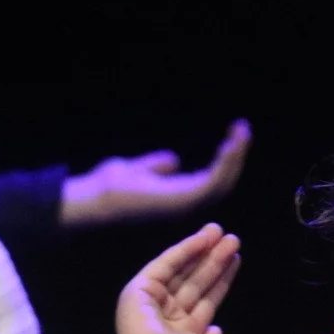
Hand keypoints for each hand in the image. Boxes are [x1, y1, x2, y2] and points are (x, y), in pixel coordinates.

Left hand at [60, 119, 251, 226]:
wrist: (91, 200)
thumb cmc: (105, 188)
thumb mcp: (134, 170)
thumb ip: (154, 166)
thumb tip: (172, 160)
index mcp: (176, 197)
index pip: (211, 180)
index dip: (224, 160)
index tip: (232, 135)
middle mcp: (185, 203)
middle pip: (223, 181)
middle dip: (235, 156)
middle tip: (243, 129)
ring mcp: (185, 204)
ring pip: (222, 182)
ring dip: (235, 156)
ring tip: (241, 132)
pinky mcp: (183, 201)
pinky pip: (213, 182)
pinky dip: (225, 164)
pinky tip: (229, 144)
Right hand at [116, 223, 241, 333]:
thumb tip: (216, 329)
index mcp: (182, 333)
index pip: (205, 300)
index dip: (221, 280)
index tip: (236, 259)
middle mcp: (166, 317)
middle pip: (195, 282)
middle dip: (214, 260)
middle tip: (233, 239)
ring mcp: (150, 303)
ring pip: (183, 271)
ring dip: (203, 250)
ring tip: (225, 233)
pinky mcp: (138, 291)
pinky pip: (165, 265)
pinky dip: (185, 250)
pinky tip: (204, 238)